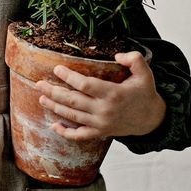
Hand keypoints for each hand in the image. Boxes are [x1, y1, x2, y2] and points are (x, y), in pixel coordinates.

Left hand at [35, 50, 166, 141]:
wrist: (151, 120)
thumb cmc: (145, 93)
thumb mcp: (145, 73)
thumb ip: (134, 59)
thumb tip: (117, 55)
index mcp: (113, 94)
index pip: (85, 85)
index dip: (69, 77)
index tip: (57, 69)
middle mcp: (104, 110)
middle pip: (73, 101)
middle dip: (54, 92)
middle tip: (39, 84)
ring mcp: (101, 124)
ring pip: (72, 116)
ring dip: (54, 107)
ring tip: (42, 97)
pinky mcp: (100, 133)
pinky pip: (79, 135)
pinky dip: (65, 132)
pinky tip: (54, 125)